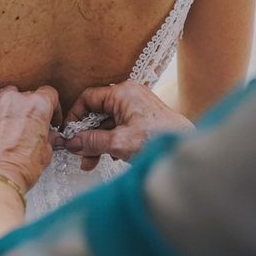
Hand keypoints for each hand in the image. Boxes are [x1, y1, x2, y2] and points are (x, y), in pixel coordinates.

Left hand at [0, 81, 60, 192]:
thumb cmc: (18, 168)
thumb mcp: (46, 153)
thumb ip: (48, 137)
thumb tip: (48, 135)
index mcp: (39, 106)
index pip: (49, 94)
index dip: (52, 107)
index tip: (49, 116)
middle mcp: (18, 99)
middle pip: (28, 94)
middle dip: (30, 109)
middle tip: (28, 126)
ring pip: (8, 92)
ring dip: (10, 103)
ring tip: (8, 119)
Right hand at [63, 81, 193, 169]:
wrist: (186, 149)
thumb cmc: (160, 140)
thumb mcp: (119, 143)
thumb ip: (91, 141)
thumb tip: (72, 142)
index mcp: (123, 93)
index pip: (88, 98)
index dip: (75, 116)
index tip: (69, 134)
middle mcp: (129, 96)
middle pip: (97, 112)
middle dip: (86, 135)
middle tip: (79, 153)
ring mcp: (137, 107)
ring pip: (107, 122)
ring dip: (97, 142)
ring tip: (91, 162)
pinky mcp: (142, 119)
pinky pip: (118, 127)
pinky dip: (110, 141)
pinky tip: (109, 157)